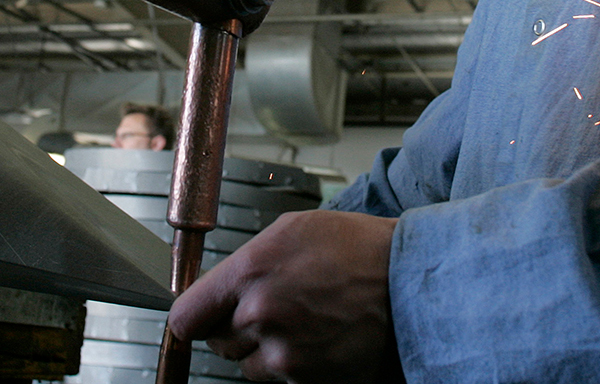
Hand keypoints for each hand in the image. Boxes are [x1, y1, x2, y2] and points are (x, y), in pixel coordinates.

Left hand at [168, 209, 402, 382]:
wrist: (412, 286)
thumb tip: (213, 287)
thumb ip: (245, 261)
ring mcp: (284, 356)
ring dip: (265, 349)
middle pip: (216, 341)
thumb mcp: (293, 230)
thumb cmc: (360, 251)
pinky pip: (281, 379)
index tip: (199, 315)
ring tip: (303, 321)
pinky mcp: (308, 382)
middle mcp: (260, 317)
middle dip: (236, 327)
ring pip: (248, 365)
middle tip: (272, 306)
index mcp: (250, 273)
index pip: (186, 315)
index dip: (193, 315)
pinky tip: (320, 338)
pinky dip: (294, 365)